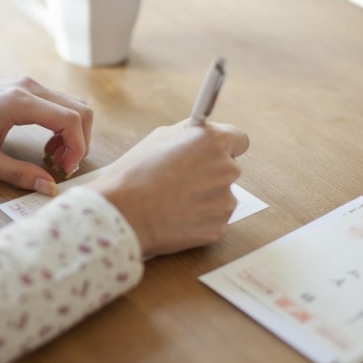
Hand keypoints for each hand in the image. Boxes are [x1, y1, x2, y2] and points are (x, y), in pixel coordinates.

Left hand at [0, 77, 92, 194]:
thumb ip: (17, 174)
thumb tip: (49, 188)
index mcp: (19, 102)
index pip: (71, 120)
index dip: (77, 148)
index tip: (63, 171)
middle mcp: (29, 87)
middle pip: (80, 109)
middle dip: (80, 141)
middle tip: (63, 168)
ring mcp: (27, 84)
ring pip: (72, 105)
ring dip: (72, 134)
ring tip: (53, 159)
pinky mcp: (24, 88)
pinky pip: (58, 104)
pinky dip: (62, 126)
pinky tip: (46, 147)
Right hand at [85, 120, 249, 257]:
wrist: (122, 213)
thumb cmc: (134, 174)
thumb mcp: (157, 139)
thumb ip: (187, 135)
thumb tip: (197, 135)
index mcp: (213, 142)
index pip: (239, 140)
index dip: (222, 146)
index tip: (210, 153)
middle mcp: (227, 170)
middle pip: (228, 169)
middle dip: (209, 172)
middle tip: (180, 179)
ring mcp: (225, 202)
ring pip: (220, 196)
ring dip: (204, 197)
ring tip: (172, 200)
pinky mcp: (217, 227)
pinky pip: (212, 219)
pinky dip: (198, 218)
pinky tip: (174, 216)